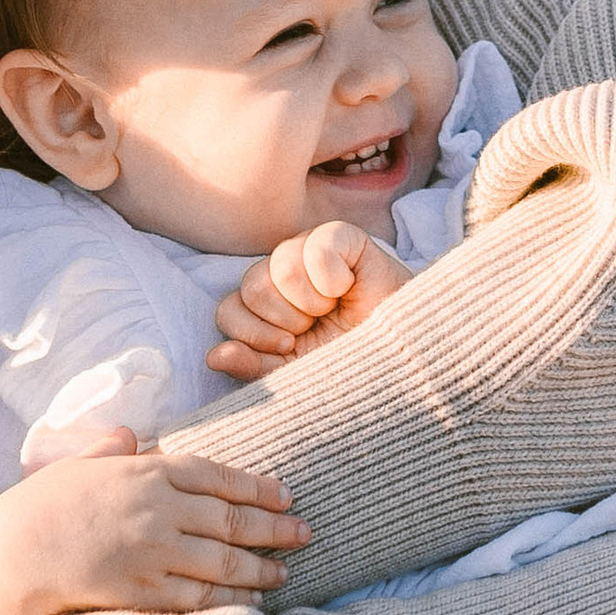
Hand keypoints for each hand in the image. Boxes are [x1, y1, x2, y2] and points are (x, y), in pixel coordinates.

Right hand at [0, 449, 310, 614]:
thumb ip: (111, 453)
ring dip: (261, 569)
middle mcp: (158, 509)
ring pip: (224, 562)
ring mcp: (153, 552)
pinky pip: (200, 598)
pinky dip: (231, 600)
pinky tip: (251, 603)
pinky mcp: (144, 591)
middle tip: (306, 532)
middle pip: (231, 519)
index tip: (285, 493)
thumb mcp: (77, 464)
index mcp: (145, 471)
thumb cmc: (39, 506)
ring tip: (285, 572)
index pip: (217, 475)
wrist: (11, 554)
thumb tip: (129, 439)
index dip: (256, 485)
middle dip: (275, 527)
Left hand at [208, 222, 414, 379]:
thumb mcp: (296, 377)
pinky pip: (317, 245)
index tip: (291, 348)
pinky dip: (332, 277)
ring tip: (333, 310)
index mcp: (265, 308)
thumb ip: (254, 368)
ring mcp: (310, 253)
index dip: (254, 335)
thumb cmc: (350, 365)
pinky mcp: (344, 237)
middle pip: (251, 287)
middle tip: (315, 329)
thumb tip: (213, 356)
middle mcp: (281, 275)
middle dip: (285, 321)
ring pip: (280, 265)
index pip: (228, 309)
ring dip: (310, 301)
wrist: (402, 361)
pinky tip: (348, 289)